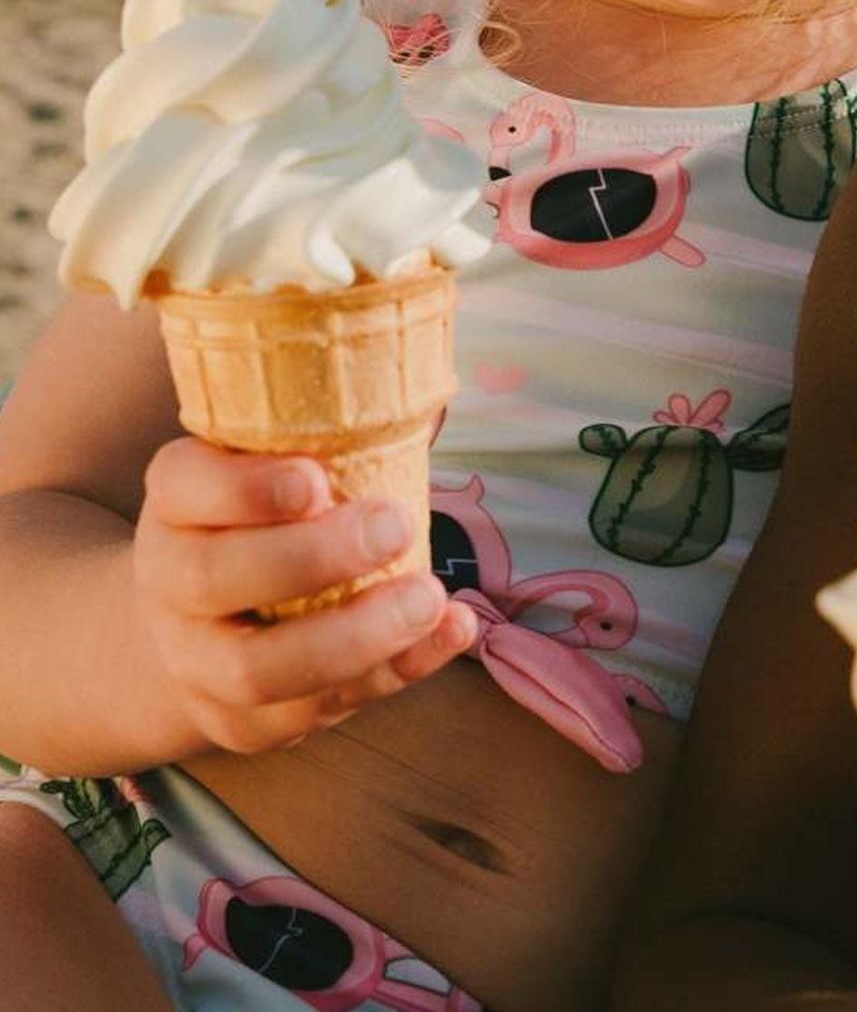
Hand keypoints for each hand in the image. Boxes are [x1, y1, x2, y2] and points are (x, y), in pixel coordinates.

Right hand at [131, 436, 475, 754]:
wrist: (190, 630)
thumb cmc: (259, 524)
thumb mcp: (265, 468)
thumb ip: (327, 432)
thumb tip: (419, 366)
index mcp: (175, 506)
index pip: (184, 487)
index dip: (246, 488)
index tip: (315, 479)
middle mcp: (170, 586)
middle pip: (213, 580)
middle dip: (309, 557)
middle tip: (393, 526)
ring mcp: (201, 664)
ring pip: (258, 668)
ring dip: (356, 636)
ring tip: (429, 598)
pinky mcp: (250, 723)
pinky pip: (319, 710)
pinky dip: (397, 672)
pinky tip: (453, 631)